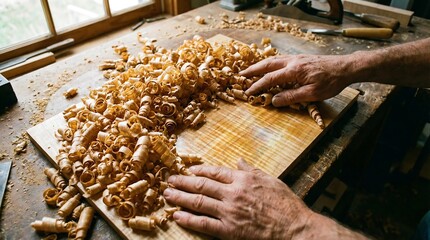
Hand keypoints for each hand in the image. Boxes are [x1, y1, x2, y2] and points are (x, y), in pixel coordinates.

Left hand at [163, 159, 312, 238]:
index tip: (188, 170)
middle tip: (170, 180)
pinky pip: (204, 224)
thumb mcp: (270, 180)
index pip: (215, 172)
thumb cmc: (285, 204)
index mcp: (243, 179)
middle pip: (201, 185)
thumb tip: (239, 161)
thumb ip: (251, 170)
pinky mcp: (229, 230)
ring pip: (199, 202)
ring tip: (167, 194)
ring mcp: (229, 212)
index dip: (199, 170)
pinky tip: (178, 216)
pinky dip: (189, 219)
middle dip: (183, 182)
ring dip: (180, 197)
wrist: (294, 228)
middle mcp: (233, 193)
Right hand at [241, 55, 355, 106]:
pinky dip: (270, 63)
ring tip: (250, 70)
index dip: (257, 86)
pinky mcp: (300, 58)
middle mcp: (292, 62)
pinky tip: (269, 66)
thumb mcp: (313, 94)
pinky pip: (280, 59)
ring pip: (273, 60)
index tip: (248, 93)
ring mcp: (296, 58)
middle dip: (253, 70)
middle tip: (241, 75)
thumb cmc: (331, 82)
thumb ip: (292, 97)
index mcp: (294, 71)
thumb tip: (274, 101)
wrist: (345, 68)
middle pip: (267, 65)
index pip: (270, 78)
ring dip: (260, 65)